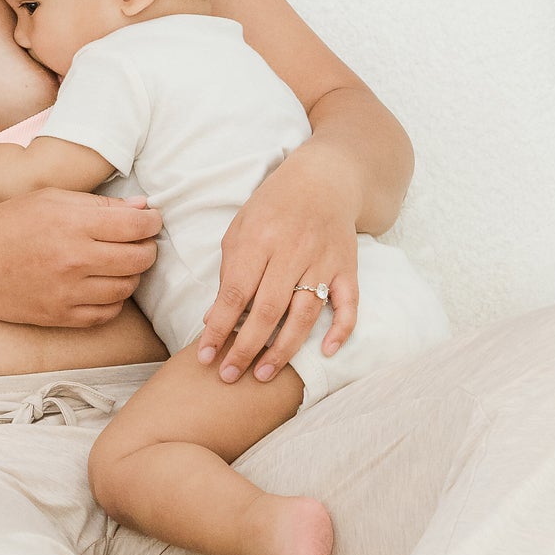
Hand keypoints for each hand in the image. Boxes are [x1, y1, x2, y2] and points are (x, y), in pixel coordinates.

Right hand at [0, 189, 162, 328]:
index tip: (151, 219)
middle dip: (148, 247)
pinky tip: (104, 285)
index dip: (152, 221)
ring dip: (133, 274)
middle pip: (139, 259)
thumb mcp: (50, 198)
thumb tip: (142, 207)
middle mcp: (74, 259)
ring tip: (121, 262)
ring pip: (127, 287)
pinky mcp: (61, 316)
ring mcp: (68, 292)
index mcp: (73, 223)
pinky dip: (114, 300)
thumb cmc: (8, 224)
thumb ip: (98, 203)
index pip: (136, 226)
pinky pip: (107, 313)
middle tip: (141, 241)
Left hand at [197, 142, 360, 382]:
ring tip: (263, 374)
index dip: (219, 328)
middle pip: (268, 310)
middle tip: (230, 377)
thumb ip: (228, 272)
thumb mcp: (241, 229)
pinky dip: (340, 328)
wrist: (324, 178)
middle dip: (245, 348)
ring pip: (304, 313)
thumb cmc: (274, 206)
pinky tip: (325, 351)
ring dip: (284, 349)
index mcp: (259, 239)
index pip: (234, 293)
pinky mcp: (348, 266)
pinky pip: (348, 303)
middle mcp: (292, 251)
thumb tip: (214, 317)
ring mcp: (323, 260)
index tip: (205, 355)